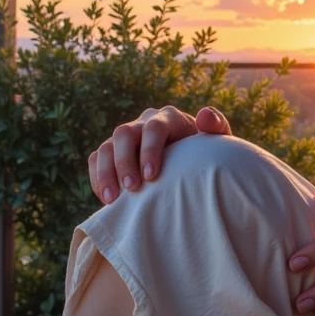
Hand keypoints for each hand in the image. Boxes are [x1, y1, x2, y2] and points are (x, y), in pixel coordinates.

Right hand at [88, 105, 231, 203]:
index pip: (154, 128)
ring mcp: (126, 138)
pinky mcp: (113, 153)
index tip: (151, 176)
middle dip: (124, 162)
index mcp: (169, 118)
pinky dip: (97, 178)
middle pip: (124, 134)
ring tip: (113, 200)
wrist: (195, 166)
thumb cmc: (207, 154)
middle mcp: (144, 123)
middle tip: (132, 188)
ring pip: (106, 147)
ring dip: (106, 173)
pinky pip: (96, 159)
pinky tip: (107, 200)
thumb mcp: (218, 142)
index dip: (150, 150)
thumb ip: (217, 127)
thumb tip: (204, 115)